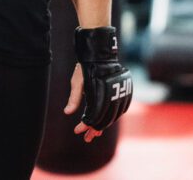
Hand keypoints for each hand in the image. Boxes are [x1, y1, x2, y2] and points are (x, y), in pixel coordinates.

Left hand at [69, 26, 132, 140]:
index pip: (93, 116)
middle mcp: (111, 94)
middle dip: (95, 129)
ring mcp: (120, 92)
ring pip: (114, 115)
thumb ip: (74, 98)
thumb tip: (67, 112)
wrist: (100, 54)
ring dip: (105, 125)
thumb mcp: (77, 82)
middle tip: (87, 138)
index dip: (85, 126)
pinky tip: (108, 120)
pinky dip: (114, 116)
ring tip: (96, 132)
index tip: (78, 130)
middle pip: (105, 119)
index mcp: (98, 93)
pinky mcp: (125, 90)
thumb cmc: (86, 68)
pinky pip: (121, 109)